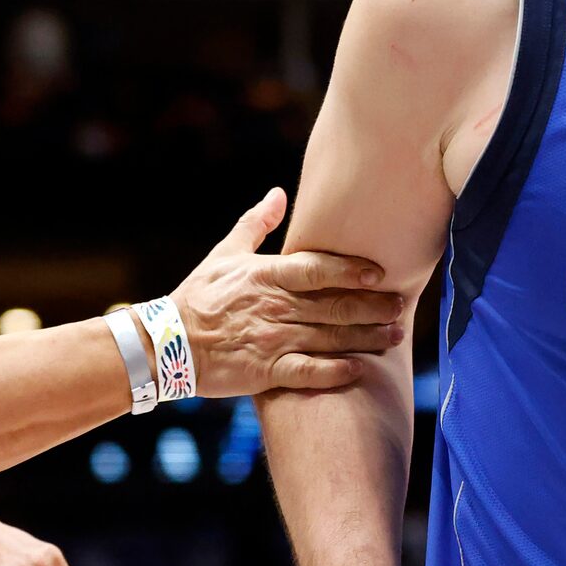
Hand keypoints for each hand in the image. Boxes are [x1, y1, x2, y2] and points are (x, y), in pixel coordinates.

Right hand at [170, 188, 404, 395]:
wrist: (165, 345)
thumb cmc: (197, 296)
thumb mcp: (224, 254)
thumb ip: (255, 224)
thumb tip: (278, 193)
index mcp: (266, 275)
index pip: (317, 269)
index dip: (351, 271)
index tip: (380, 272)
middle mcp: (274, 306)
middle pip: (333, 305)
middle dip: (372, 307)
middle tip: (400, 305)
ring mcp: (271, 339)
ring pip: (328, 338)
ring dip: (365, 338)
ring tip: (395, 336)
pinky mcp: (265, 371)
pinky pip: (307, 372)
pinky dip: (334, 372)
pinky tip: (359, 370)